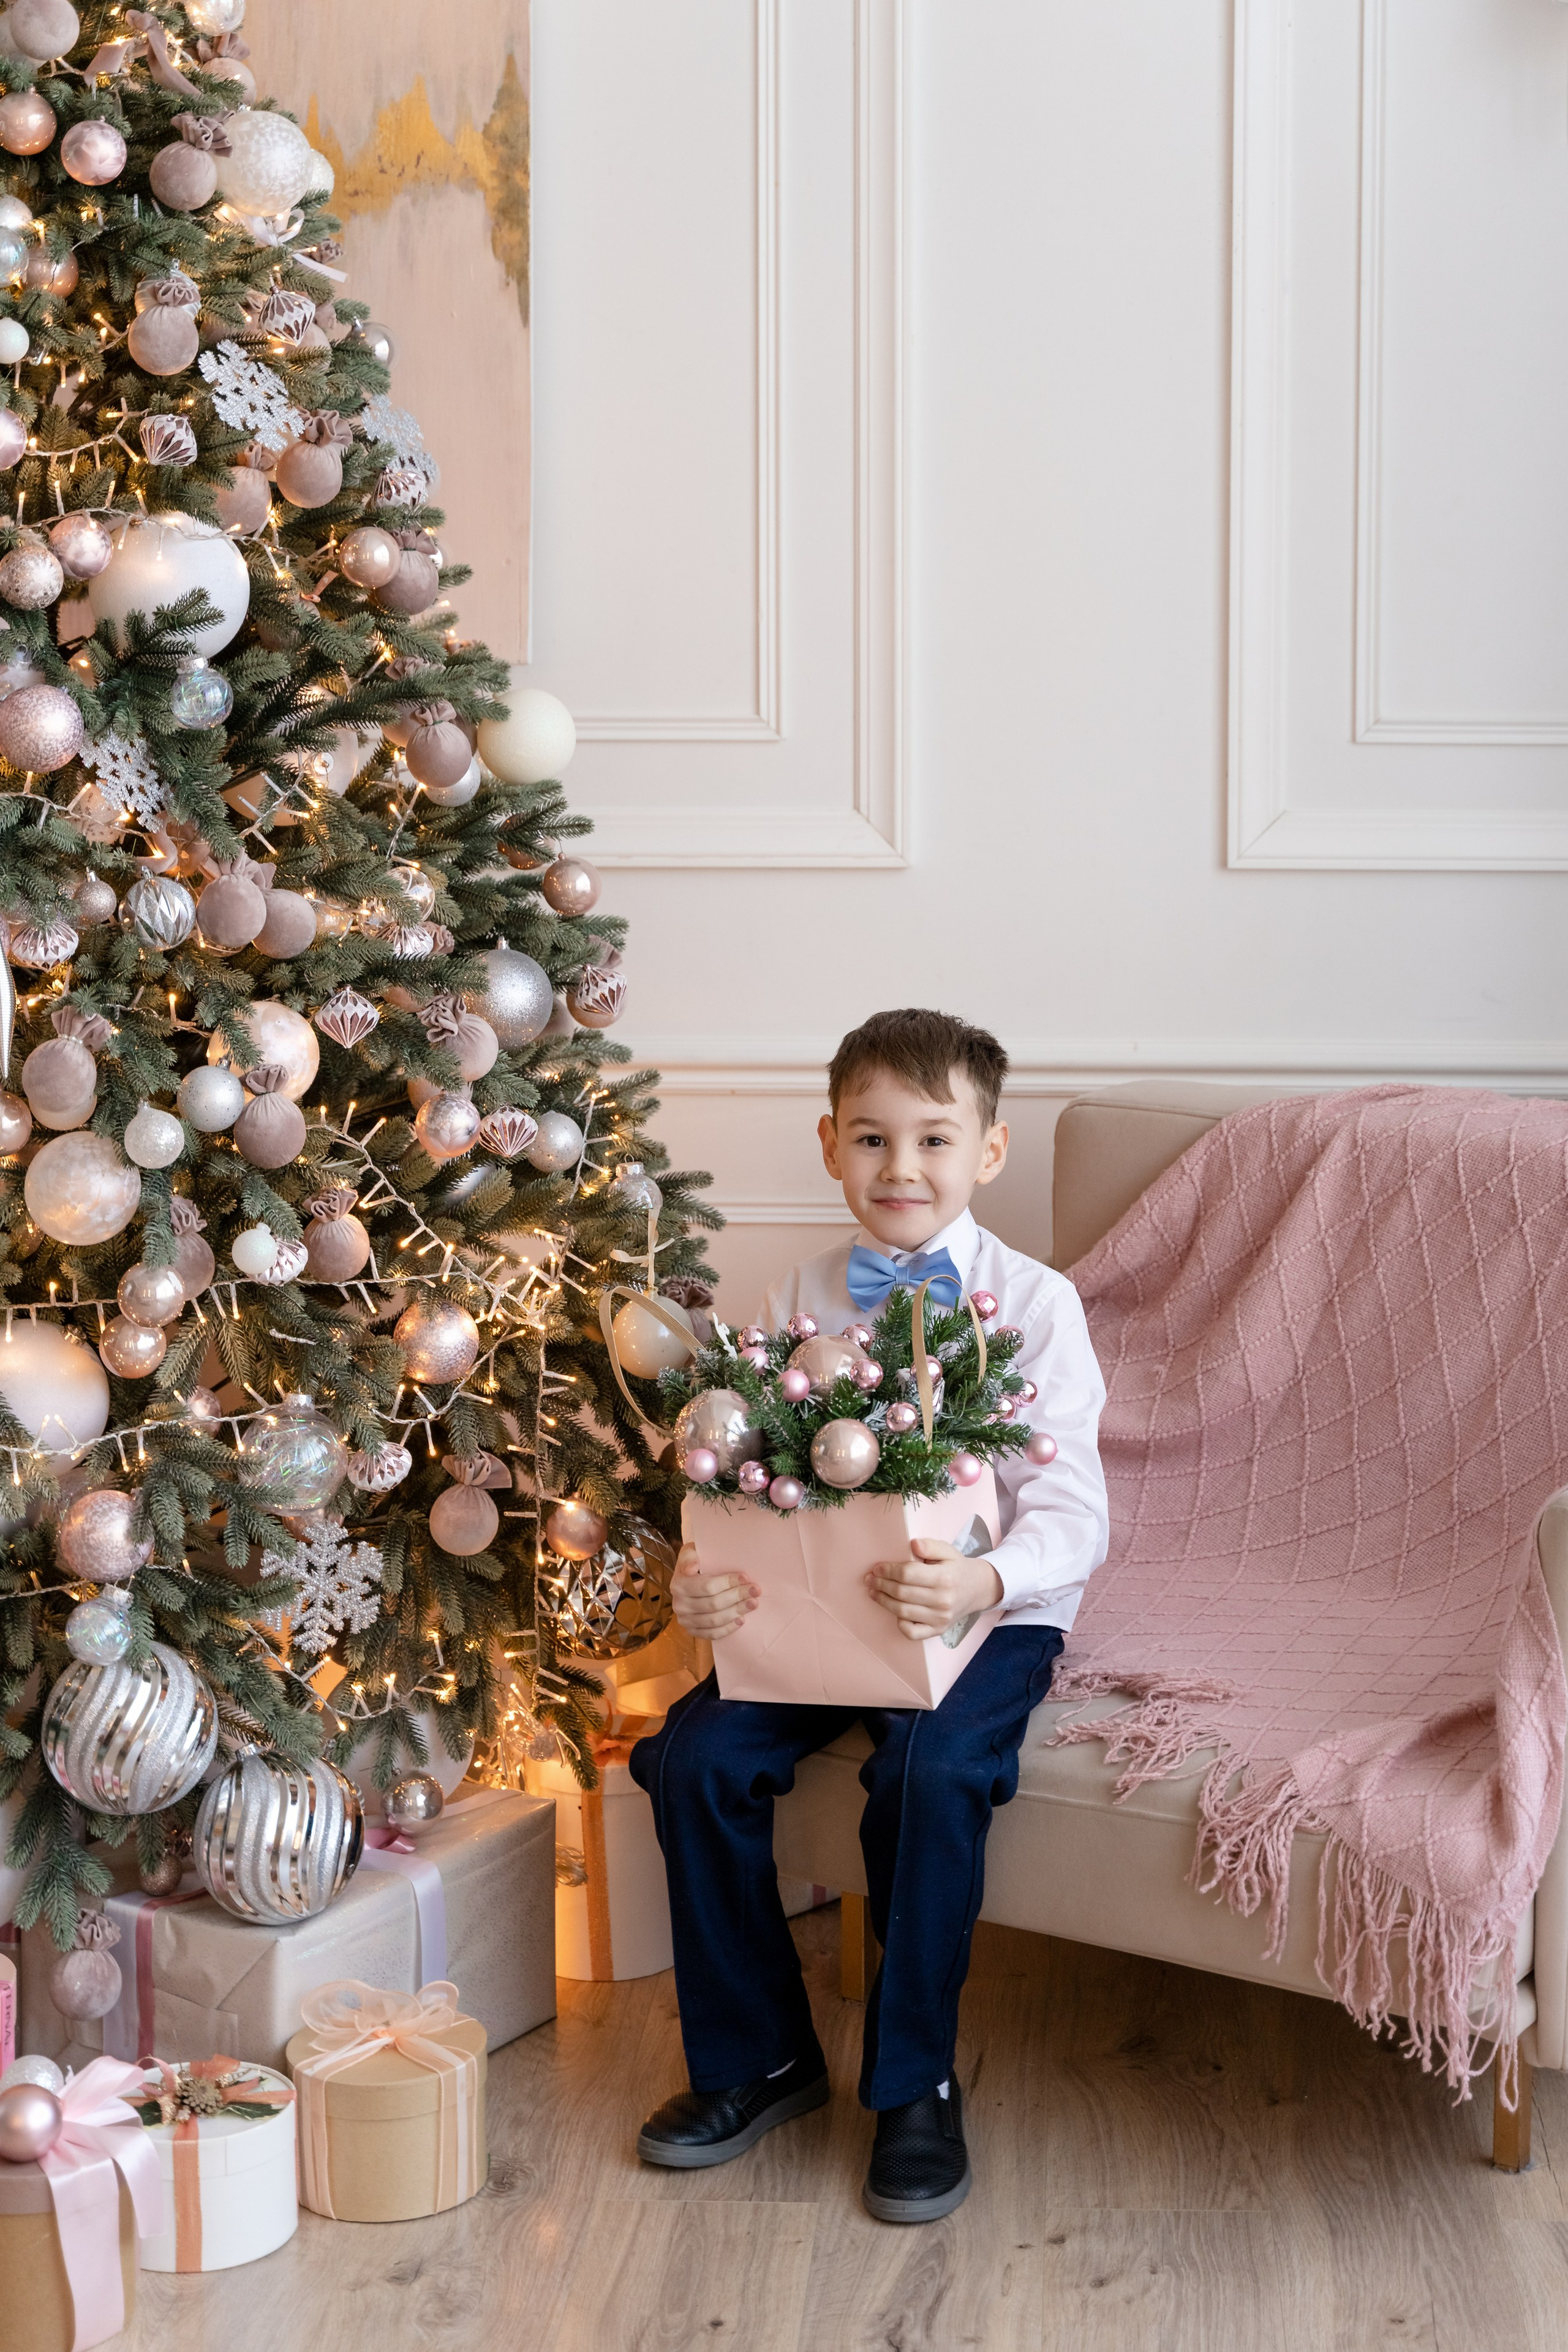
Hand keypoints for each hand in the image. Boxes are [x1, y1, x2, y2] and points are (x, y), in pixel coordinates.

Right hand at [670, 1543, 758, 1641]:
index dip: (728, 1582)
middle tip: (755, 1591)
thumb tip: (691, 1569)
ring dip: (737, 1612)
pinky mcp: (692, 1631)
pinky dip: (728, 1628)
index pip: (707, 1586)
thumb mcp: (691, 1552)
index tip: (745, 1577)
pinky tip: (741, 1620)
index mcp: (678, 1584)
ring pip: (714, 1620)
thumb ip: (690, 1555)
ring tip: (753, 1604)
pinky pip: (712, 1634)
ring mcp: (685, 1620)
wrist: (690, 1580)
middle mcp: (679, 1604)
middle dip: (737, 1596)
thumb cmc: (697, 1563)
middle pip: (714, 1604)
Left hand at [865, 1538, 1003, 1641]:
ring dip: (883, 1601)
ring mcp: (940, 1618)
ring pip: (903, 1612)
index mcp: (944, 1577)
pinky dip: (899, 1624)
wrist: (977, 1589)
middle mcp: (943, 1600)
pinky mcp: (938, 1630)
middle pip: (902, 1593)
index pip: (908, 1574)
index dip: (888, 1571)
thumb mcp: (947, 1551)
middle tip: (870, 1579)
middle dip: (881, 1585)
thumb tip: (913, 1544)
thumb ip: (930, 1546)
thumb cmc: (957, 1568)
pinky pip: (912, 1633)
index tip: (877, 1567)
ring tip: (873, 1592)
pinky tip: (893, 1611)